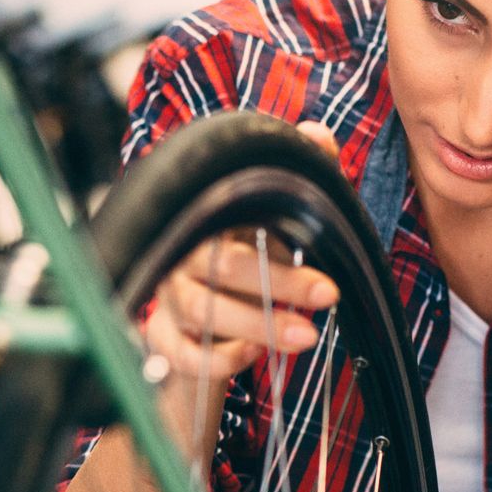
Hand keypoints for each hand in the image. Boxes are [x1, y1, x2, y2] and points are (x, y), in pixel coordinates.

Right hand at [142, 122, 343, 386]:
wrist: (213, 308)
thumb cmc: (250, 250)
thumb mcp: (280, 209)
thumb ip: (302, 167)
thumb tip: (318, 134)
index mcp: (210, 215)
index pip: (234, 215)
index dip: (279, 234)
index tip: (328, 274)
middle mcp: (183, 252)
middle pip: (219, 266)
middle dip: (278, 286)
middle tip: (328, 296)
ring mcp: (168, 296)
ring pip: (199, 309)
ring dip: (255, 325)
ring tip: (305, 337)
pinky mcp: (163, 336)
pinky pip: (179, 351)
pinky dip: (216, 357)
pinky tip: (251, 354)